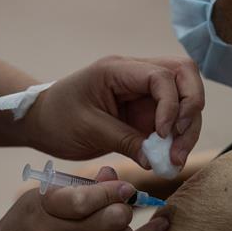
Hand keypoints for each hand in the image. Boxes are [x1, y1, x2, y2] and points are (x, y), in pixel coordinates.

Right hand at [0, 167, 169, 230]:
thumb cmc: (20, 228)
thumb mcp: (39, 199)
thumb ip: (78, 187)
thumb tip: (113, 176)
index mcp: (42, 211)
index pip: (87, 200)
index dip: (114, 191)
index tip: (125, 186)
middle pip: (112, 221)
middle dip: (124, 208)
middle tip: (122, 202)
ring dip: (126, 228)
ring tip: (119, 219)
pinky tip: (157, 227)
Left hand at [24, 56, 204, 168]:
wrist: (41, 121)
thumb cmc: (56, 119)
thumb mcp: (87, 130)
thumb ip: (125, 141)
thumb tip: (156, 159)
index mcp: (117, 69)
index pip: (161, 75)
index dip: (171, 104)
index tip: (162, 134)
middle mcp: (135, 75)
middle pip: (184, 75)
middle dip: (190, 108)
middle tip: (179, 141)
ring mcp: (143, 92)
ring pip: (184, 98)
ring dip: (187, 128)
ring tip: (173, 160)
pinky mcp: (145, 111)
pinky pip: (173, 119)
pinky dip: (176, 138)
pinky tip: (168, 160)